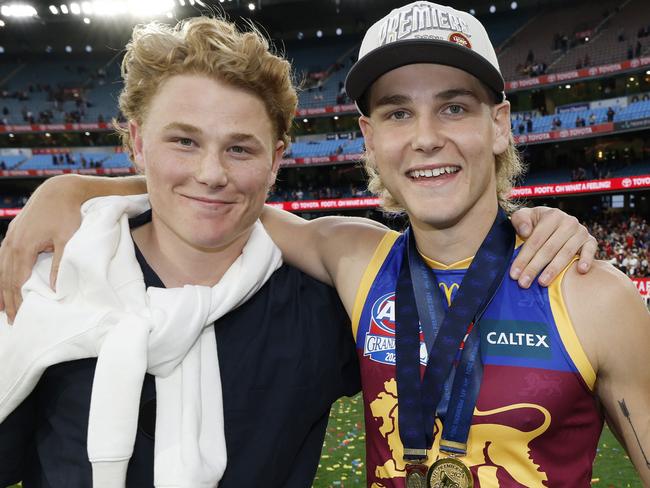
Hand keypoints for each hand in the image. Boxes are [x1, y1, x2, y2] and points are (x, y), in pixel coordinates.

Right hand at [0, 175, 84, 321]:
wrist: (60, 190)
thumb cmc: (68, 214)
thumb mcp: (68, 240)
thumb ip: (59, 264)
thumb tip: (56, 289)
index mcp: (24, 247)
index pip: (17, 282)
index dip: (17, 301)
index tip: (20, 317)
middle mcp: (12, 243)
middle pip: (6, 278)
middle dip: (8, 300)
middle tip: (12, 320)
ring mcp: (11, 236)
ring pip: (1, 268)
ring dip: (1, 289)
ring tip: (2, 308)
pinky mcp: (14, 232)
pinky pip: (2, 257)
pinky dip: (1, 273)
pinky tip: (2, 282)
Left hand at [509, 206, 596, 287]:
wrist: (554, 222)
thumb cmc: (534, 223)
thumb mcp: (522, 217)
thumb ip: (520, 220)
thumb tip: (526, 232)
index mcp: (552, 216)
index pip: (535, 240)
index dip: (523, 258)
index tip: (513, 274)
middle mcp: (569, 222)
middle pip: (549, 249)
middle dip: (534, 268)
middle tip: (523, 283)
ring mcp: (581, 232)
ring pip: (566, 253)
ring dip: (554, 269)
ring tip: (542, 283)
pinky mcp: (591, 241)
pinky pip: (590, 251)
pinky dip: (586, 260)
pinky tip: (580, 271)